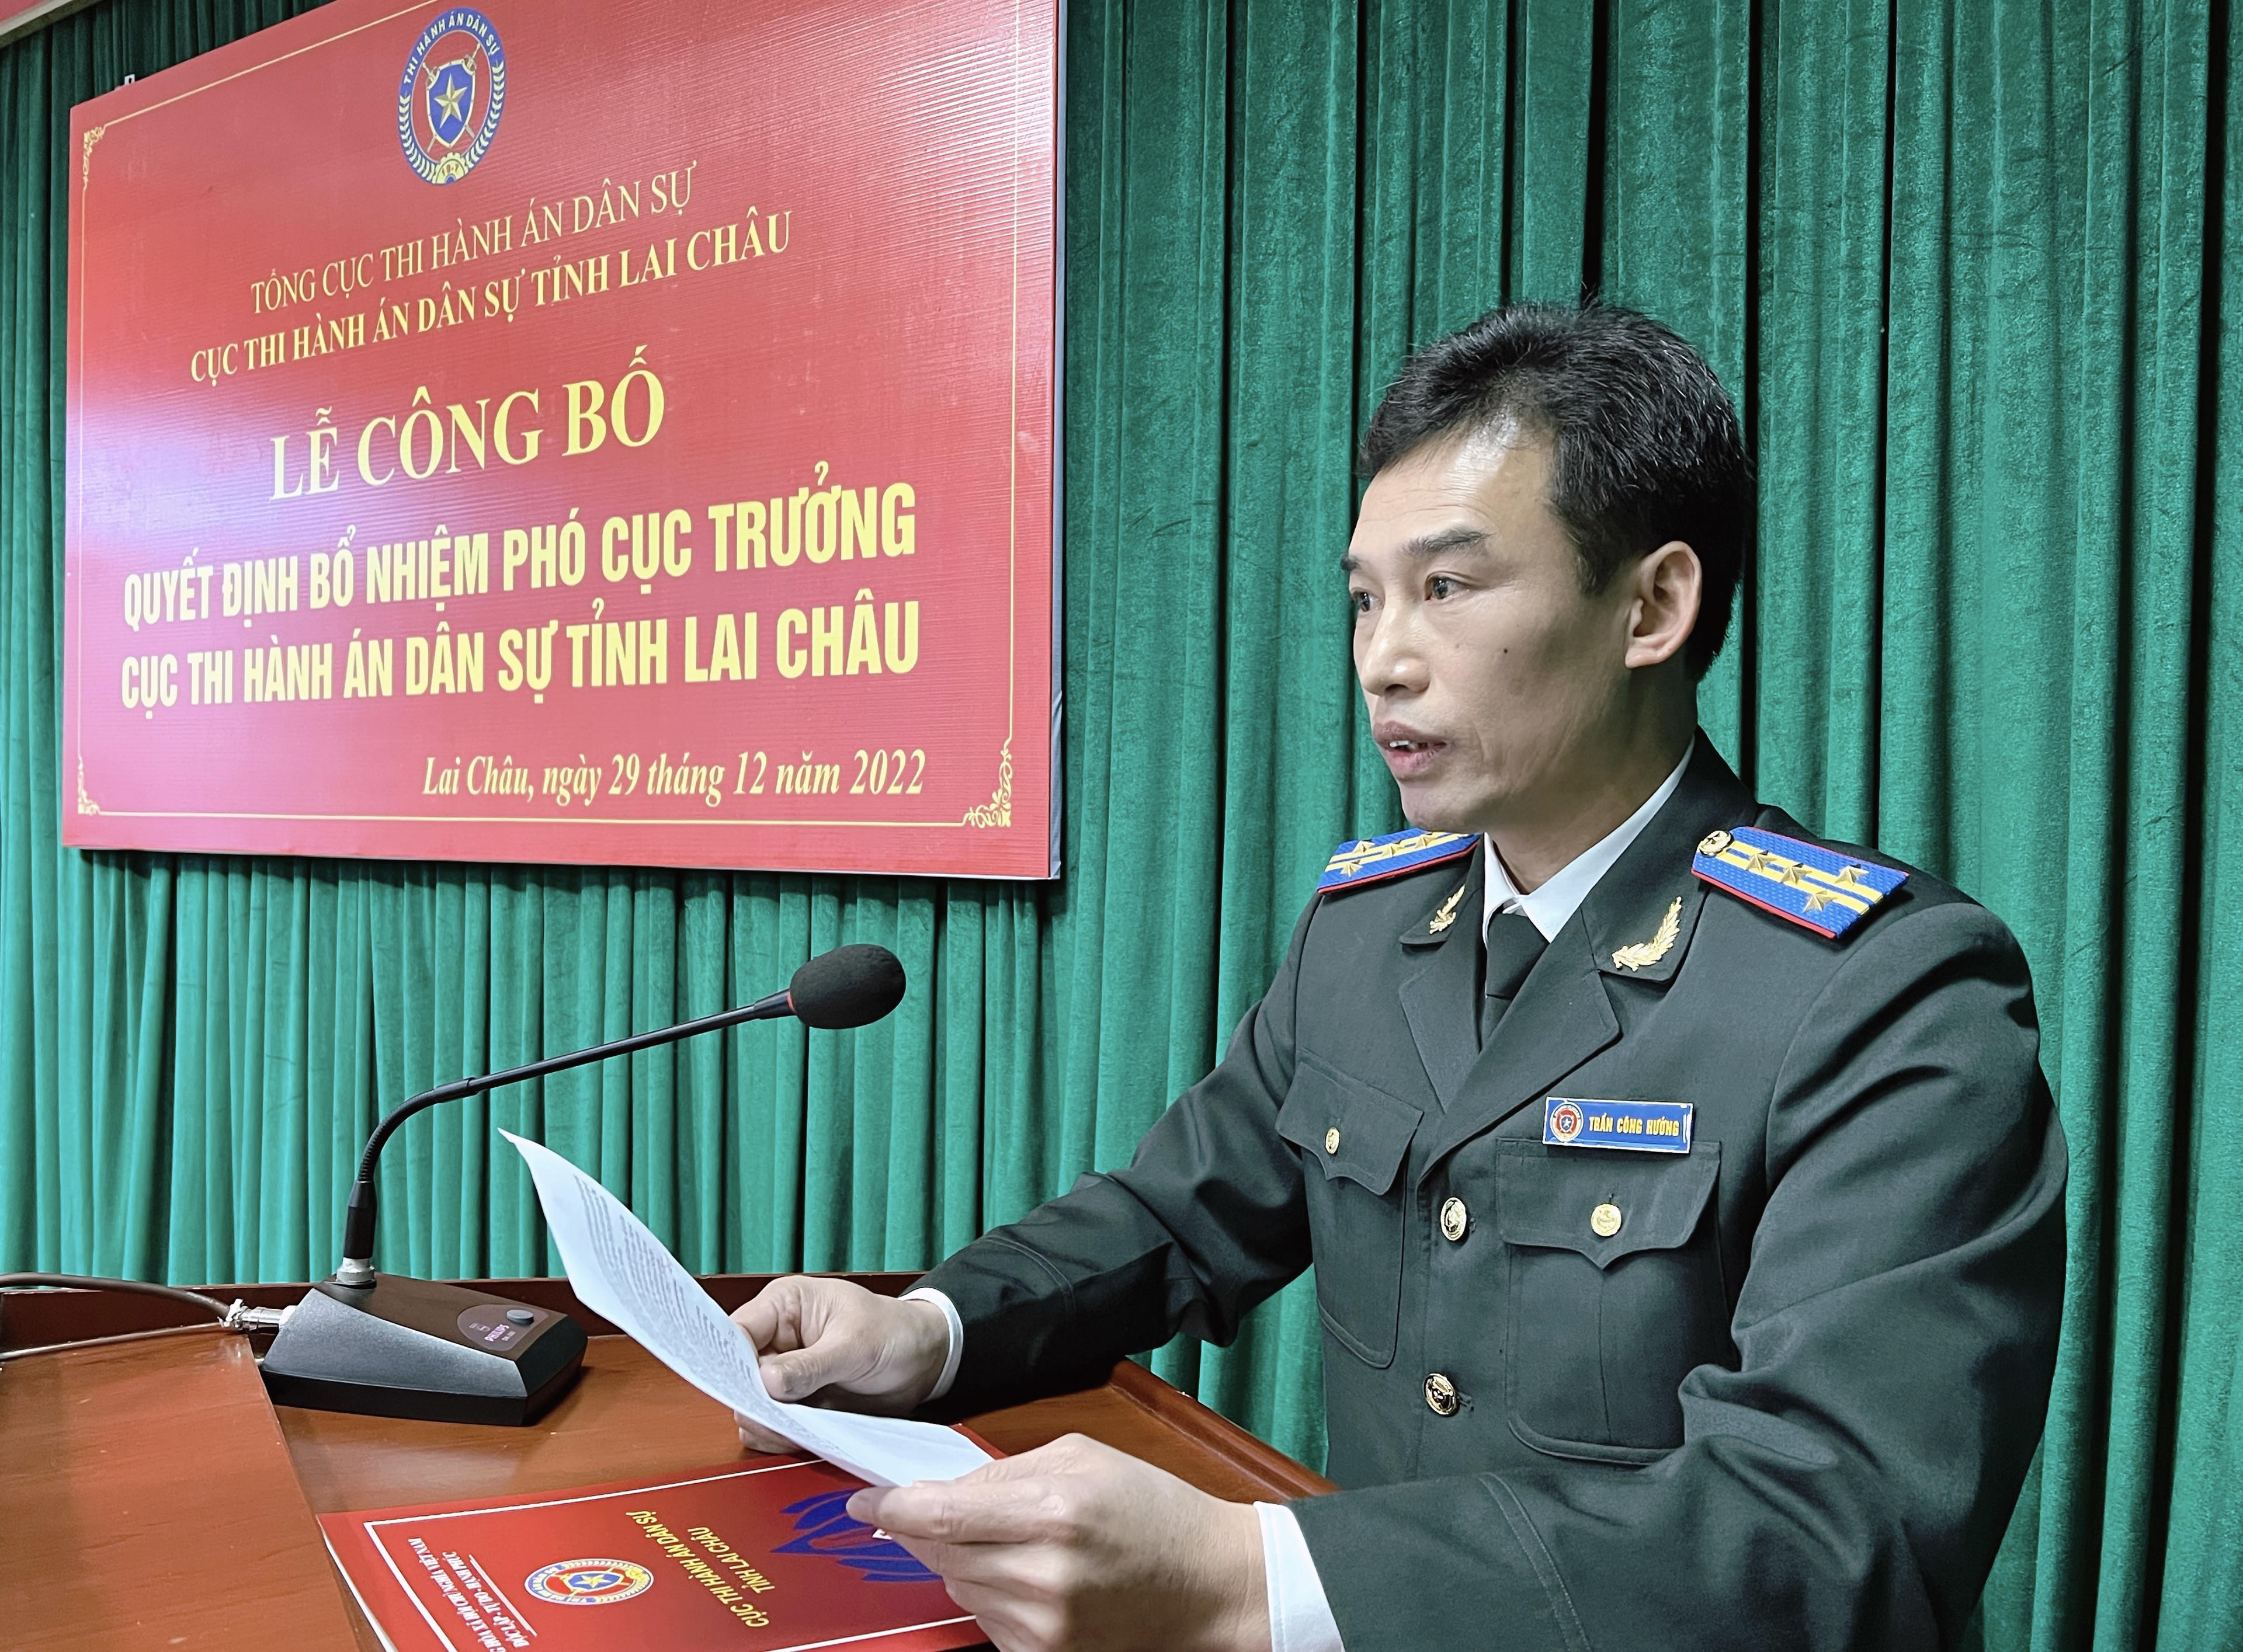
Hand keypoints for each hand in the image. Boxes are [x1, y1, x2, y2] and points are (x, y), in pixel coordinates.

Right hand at [727, 1276, 949, 1451]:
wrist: (924, 1361)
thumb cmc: (894, 1332)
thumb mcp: (855, 1345)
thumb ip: (810, 1365)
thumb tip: (767, 1382)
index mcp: (785, 1306)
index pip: (737, 1331)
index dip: (730, 1360)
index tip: (739, 1388)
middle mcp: (778, 1340)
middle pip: (739, 1375)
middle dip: (750, 1400)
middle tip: (770, 1418)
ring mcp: (786, 1375)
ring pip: (752, 1406)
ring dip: (768, 1424)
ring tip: (792, 1429)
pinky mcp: (798, 1404)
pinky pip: (774, 1427)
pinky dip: (783, 1437)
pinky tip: (801, 1437)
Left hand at [847, 1433, 1269, 1651]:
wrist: (1211, 1583)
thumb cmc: (1152, 1510)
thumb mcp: (1081, 1458)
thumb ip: (1002, 1471)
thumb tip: (938, 1489)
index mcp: (1052, 1511)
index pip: (940, 1514)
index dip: (891, 1507)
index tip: (863, 1503)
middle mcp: (1042, 1575)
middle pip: (941, 1552)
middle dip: (934, 1527)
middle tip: (964, 1511)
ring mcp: (1043, 1626)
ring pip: (959, 1586)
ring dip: (968, 1560)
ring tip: (1021, 1544)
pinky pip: (985, 1620)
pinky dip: (993, 1594)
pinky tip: (1034, 1577)